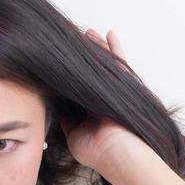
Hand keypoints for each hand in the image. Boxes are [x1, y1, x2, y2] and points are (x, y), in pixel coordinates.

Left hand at [63, 28, 145, 171]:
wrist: (118, 152)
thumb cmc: (97, 150)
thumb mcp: (74, 137)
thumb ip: (67, 122)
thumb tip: (59, 111)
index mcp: (91, 113)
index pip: (79, 89)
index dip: (72, 76)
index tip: (62, 63)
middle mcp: (103, 101)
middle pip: (91, 74)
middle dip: (84, 58)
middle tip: (76, 41)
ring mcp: (115, 94)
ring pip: (105, 66)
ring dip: (97, 48)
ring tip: (88, 33)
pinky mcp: (125, 87)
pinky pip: (119, 63)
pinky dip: (115, 49)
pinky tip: (109, 34)